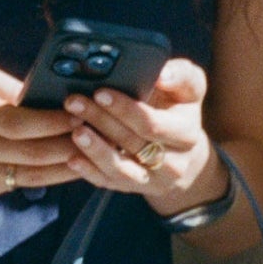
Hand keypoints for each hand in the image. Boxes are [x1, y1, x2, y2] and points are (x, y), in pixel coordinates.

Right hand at [0, 63, 82, 198]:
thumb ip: (6, 86)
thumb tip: (45, 95)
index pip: (18, 121)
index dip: (53, 120)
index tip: (79, 113)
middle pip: (31, 152)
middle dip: (69, 143)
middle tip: (97, 133)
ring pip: (33, 175)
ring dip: (67, 166)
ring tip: (93, 152)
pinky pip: (22, 184)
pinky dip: (48, 176)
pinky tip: (69, 166)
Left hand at [63, 59, 229, 215]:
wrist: (183, 151)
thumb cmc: (179, 109)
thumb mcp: (189, 88)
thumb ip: (181, 75)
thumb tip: (162, 74)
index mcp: (187, 135)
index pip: (152, 124)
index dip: (125, 109)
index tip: (101, 93)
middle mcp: (174, 163)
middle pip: (132, 143)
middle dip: (101, 121)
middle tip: (75, 103)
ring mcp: (153, 180)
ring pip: (122, 170)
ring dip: (95, 150)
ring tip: (75, 132)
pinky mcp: (134, 189)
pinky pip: (111, 183)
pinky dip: (90, 172)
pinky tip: (73, 159)